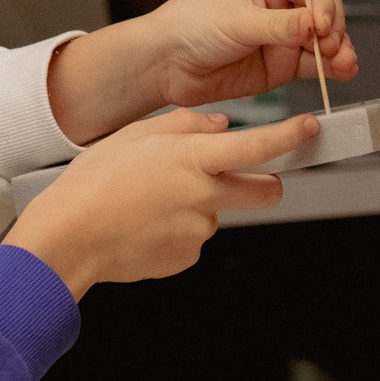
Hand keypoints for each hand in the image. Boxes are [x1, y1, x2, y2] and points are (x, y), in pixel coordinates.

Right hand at [3, 108, 318, 297]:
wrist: (69, 238)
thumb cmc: (92, 183)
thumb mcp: (135, 134)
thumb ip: (185, 124)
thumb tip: (219, 124)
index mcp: (193, 158)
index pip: (259, 146)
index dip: (292, 136)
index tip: (310, 129)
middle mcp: (203, 195)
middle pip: (266, 191)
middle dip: (266, 183)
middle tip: (242, 178)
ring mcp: (198, 230)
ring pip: (218, 213)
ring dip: (198, 207)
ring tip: (151, 203)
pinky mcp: (186, 257)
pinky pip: (192, 239)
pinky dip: (176, 231)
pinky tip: (145, 225)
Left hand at [46, 0, 357, 142]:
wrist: (166, 64)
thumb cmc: (191, 25)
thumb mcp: (237, 21)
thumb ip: (280, 25)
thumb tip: (316, 24)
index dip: (324, 5)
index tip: (323, 25)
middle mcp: (282, 4)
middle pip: (325, 11)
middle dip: (335, 29)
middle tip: (331, 47)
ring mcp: (284, 36)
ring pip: (325, 40)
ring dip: (339, 51)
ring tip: (345, 65)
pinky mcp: (282, 65)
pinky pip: (314, 65)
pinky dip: (330, 69)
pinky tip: (342, 73)